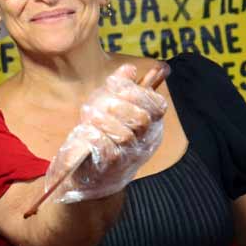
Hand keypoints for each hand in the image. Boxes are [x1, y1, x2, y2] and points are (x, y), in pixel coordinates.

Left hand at [46, 63, 168, 203]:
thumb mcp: (112, 110)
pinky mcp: (110, 169)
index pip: (158, 106)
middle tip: (100, 103)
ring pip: (124, 135)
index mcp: (150, 125)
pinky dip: (95, 137)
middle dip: (118, 105)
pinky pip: (107, 150)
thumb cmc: (103, 137)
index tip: (115, 85)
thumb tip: (129, 69)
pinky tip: (86, 132)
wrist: (90, 176)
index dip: (138, 92)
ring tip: (89, 116)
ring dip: (103, 120)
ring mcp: (129, 157)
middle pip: (142, 119)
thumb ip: (121, 89)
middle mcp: (144, 143)